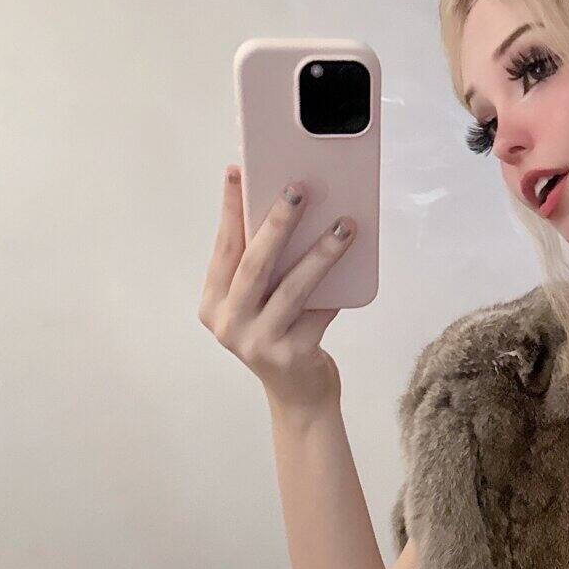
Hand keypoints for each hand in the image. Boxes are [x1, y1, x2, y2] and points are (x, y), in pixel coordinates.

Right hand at [199, 168, 354, 412]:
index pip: (223, 248)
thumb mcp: (261, 303)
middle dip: (277, 222)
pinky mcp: (291, 356)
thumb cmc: (280, 337)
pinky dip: (336, 289)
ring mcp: (258, 343)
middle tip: (297, 188)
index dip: (231, 209)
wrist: (299, 396)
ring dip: (321, 253)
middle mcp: (229, 325)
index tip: (238, 172)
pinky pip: (318, 312)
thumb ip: (264, 269)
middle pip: (254, 264)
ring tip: (344, 225)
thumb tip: (291, 209)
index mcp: (213, 306)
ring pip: (292, 287)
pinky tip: (354, 265)